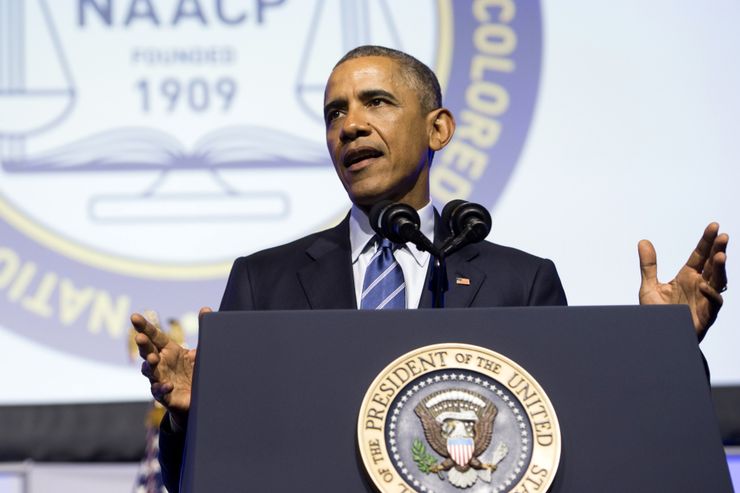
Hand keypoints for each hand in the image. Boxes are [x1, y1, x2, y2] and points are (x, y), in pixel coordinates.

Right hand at [133, 307, 210, 427]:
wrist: (200, 398)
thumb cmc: (196, 370)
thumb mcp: (201, 349)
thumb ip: (203, 328)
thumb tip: (205, 308)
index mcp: (168, 350)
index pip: (154, 336)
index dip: (144, 326)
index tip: (134, 317)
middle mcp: (161, 363)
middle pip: (148, 352)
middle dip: (143, 345)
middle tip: (140, 338)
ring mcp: (160, 379)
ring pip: (150, 372)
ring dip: (149, 366)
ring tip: (152, 360)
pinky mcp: (165, 396)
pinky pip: (160, 392)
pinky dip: (162, 388)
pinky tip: (168, 384)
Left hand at [638, 223, 727, 340]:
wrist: (656, 337)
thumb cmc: (656, 314)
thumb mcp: (649, 287)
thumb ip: (648, 265)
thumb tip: (643, 241)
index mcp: (688, 276)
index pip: (700, 255)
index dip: (707, 241)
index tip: (714, 226)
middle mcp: (699, 285)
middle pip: (713, 265)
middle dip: (718, 250)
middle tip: (722, 236)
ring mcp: (704, 300)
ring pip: (718, 281)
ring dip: (721, 269)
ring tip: (721, 255)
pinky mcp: (706, 315)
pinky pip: (714, 304)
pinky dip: (711, 294)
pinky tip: (704, 285)